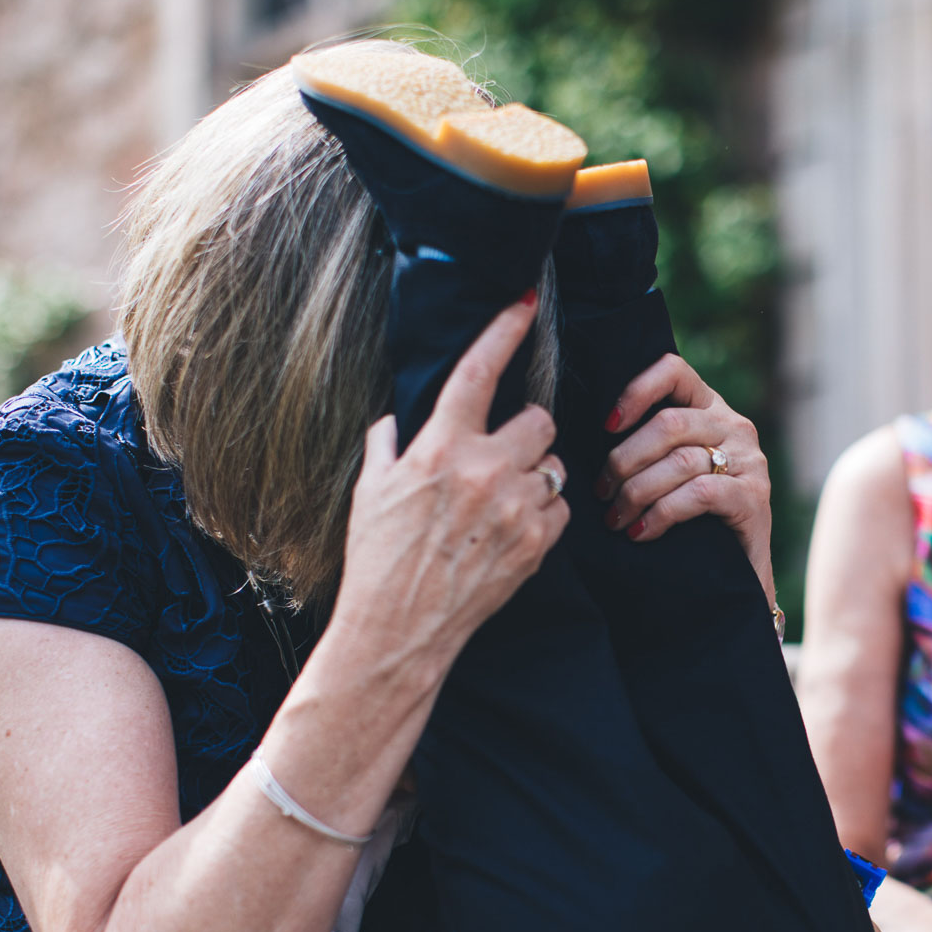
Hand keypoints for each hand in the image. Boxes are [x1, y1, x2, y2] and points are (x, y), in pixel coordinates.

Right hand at [335, 298, 569, 679]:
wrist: (399, 630)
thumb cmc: (378, 558)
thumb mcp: (371, 490)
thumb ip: (389, 443)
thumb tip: (399, 418)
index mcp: (439, 447)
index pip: (478, 371)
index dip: (504, 329)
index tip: (524, 301)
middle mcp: (483, 470)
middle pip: (539, 418)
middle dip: (528, 429)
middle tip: (506, 451)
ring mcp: (514, 509)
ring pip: (554, 464)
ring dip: (537, 473)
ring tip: (505, 498)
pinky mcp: (535, 545)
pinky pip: (560, 508)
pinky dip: (544, 513)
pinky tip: (514, 528)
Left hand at [595, 353, 774, 598]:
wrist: (738, 576)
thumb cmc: (694, 520)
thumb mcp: (671, 471)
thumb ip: (650, 446)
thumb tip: (593, 435)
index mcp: (711, 410)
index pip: (674, 372)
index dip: (636, 390)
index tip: (606, 427)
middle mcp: (735, 427)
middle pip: (669, 423)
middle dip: (625, 459)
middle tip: (602, 493)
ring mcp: (749, 462)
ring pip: (680, 460)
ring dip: (637, 491)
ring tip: (616, 518)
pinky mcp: (753, 499)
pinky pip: (699, 494)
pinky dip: (662, 513)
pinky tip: (642, 532)